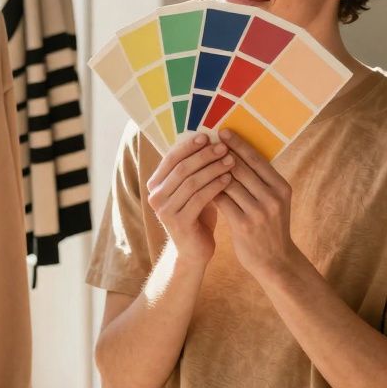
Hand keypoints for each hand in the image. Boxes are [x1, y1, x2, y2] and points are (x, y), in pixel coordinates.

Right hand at [146, 133, 235, 264]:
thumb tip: (211, 139)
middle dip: (204, 155)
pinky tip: (229, 179)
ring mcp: (164, 211)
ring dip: (213, 169)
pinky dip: (215, 186)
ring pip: (191, 182)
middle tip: (224, 147)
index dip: (189, 146)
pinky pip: (199, 198)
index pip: (170, 158)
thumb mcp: (193, 190)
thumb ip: (195, 170)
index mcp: (155, 184)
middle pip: (181, 168)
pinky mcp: (178, 223)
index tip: (208, 136)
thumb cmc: (197, 216)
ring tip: (231, 161)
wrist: (194, 252)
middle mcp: (155, 196)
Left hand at [212, 129, 301, 279]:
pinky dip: (210, 190)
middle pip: (241, 168)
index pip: (257, 159)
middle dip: (221, 153)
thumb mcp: (275, 202)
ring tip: (198, 160)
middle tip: (205, 141)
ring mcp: (259, 212)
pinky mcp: (243, 225)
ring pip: (229, 183)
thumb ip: (261, 181)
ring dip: (211, 171)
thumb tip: (237, 153)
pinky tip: (199, 184)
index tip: (222, 131)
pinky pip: (221, 201)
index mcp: (282, 187)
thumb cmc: (271, 227)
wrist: (275, 261)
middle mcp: (272, 197)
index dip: (238, 144)